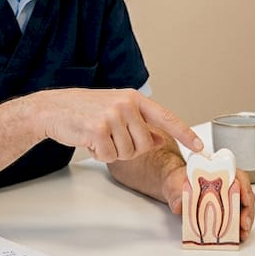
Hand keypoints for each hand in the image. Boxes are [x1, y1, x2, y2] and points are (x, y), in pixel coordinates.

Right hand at [31, 88, 203, 161]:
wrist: (54, 109)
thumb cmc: (85, 111)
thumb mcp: (117, 111)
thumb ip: (140, 124)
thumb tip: (161, 139)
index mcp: (134, 99)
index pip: (167, 117)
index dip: (185, 133)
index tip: (200, 147)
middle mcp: (126, 104)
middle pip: (145, 145)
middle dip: (129, 149)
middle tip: (111, 138)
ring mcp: (112, 115)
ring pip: (128, 153)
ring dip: (112, 152)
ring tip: (98, 136)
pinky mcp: (98, 128)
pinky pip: (110, 156)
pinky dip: (100, 154)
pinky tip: (89, 140)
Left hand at [166, 167, 254, 242]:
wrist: (174, 185)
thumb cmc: (178, 180)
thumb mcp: (174, 184)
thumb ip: (176, 194)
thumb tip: (179, 205)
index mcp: (218, 171)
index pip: (240, 178)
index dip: (244, 192)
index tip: (245, 203)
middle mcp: (227, 182)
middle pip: (245, 195)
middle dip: (247, 212)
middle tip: (244, 226)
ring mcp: (227, 195)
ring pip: (243, 206)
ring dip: (244, 221)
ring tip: (242, 235)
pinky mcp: (224, 207)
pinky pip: (235, 215)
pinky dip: (237, 226)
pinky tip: (236, 236)